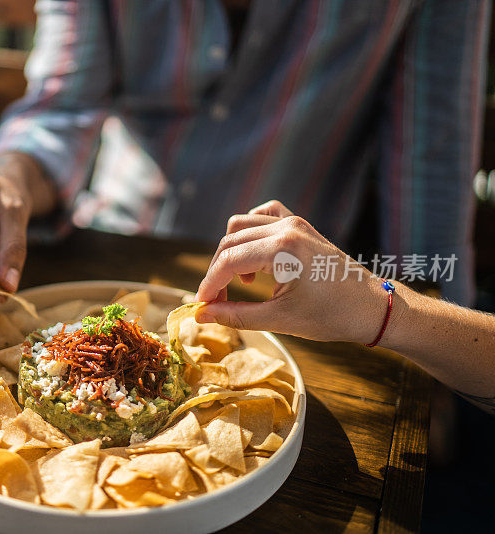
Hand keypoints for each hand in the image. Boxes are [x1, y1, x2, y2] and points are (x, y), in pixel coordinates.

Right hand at [195, 200, 386, 343]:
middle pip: (230, 241)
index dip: (210, 283)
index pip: (229, 260)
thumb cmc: (332, 316)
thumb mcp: (280, 320)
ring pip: (241, 224)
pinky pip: (262, 216)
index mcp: (283, 249)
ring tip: (242, 282)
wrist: (373, 307)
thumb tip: (201, 315)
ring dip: (231, 252)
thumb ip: (235, 315)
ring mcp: (294, 222)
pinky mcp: (300, 225)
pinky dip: (250, 232)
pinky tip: (255, 258)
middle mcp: (286, 228)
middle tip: (218, 301)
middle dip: (218, 271)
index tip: (202, 305)